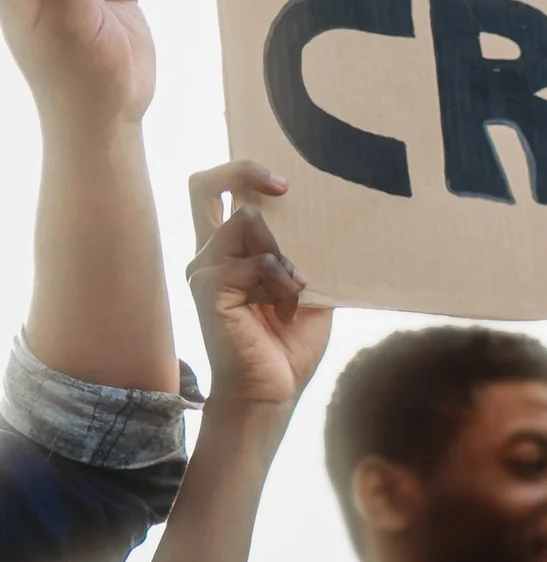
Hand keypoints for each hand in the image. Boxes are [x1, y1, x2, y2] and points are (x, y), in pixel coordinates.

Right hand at [187, 163, 331, 408]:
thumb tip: (328, 215)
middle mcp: (209, 253)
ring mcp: (204, 269)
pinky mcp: (208, 289)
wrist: (271, 390)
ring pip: (243, 222)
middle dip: (242, 171)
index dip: (243, 171)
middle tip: (284, 186)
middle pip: (203, 185)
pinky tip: (289, 304)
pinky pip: (253, 262)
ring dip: (282, 250)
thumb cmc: (287, 342)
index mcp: (229, 250)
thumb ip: (304, 252)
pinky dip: (280, 278)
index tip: (285, 182)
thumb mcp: (307, 288)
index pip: (218, 192)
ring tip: (297, 288)